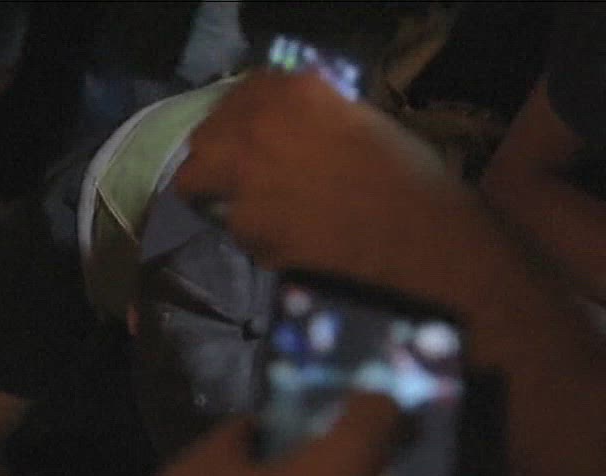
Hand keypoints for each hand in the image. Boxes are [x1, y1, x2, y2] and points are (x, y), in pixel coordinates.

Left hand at [176, 71, 475, 290]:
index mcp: (294, 93)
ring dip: (216, 196)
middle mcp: (259, 127)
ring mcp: (245, 177)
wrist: (421, 232)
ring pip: (196, 185)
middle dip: (212, 158)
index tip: (242, 137)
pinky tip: (286, 239)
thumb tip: (276, 128)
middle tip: (229, 177)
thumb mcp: (357, 119)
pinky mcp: (245, 225)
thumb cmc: (407, 173)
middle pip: (203, 139)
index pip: (236, 97)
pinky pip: (232, 228)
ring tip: (251, 210)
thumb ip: (307, 116)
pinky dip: (251, 236)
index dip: (235, 121)